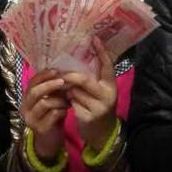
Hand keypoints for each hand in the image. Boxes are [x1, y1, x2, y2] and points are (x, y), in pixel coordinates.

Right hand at [21, 70, 68, 161]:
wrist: (49, 141)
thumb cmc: (51, 117)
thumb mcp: (50, 101)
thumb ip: (52, 90)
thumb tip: (62, 72)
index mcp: (26, 99)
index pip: (32, 82)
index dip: (43, 75)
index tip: (56, 71)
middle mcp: (25, 109)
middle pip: (35, 92)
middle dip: (50, 85)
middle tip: (63, 81)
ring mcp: (31, 120)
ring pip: (45, 103)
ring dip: (59, 99)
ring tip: (68, 100)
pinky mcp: (40, 129)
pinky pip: (53, 115)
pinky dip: (62, 110)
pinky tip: (66, 111)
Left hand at [62, 37, 118, 152]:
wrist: (102, 133)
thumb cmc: (98, 106)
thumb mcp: (101, 92)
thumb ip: (93, 79)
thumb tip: (78, 59)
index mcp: (111, 86)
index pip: (107, 66)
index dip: (101, 52)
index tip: (94, 38)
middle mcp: (107, 96)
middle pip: (83, 79)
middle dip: (69, 76)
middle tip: (60, 73)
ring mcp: (98, 108)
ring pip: (75, 91)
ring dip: (67, 90)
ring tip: (65, 91)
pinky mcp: (88, 117)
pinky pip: (72, 103)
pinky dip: (67, 101)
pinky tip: (67, 103)